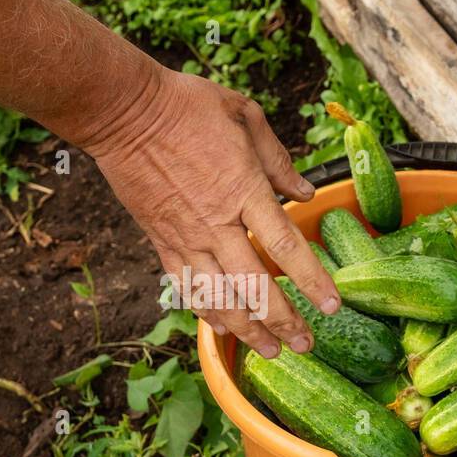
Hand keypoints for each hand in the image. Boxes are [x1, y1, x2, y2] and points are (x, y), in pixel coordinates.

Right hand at [87, 69, 339, 356]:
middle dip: (283, 321)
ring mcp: (186, 236)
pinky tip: (224, 329)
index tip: (333, 306)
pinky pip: (187, 287)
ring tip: (271, 351)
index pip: (285, 246)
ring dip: (248, 330)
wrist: (124, 113)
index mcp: (243, 189)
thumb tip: (305, 193)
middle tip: (306, 344)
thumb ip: (278, 161)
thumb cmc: (187, 106)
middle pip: (255, 286)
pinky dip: (206, 312)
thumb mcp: (245, 116)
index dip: (311, 281)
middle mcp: (216, 223)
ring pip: (220, 297)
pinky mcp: (161, 241)